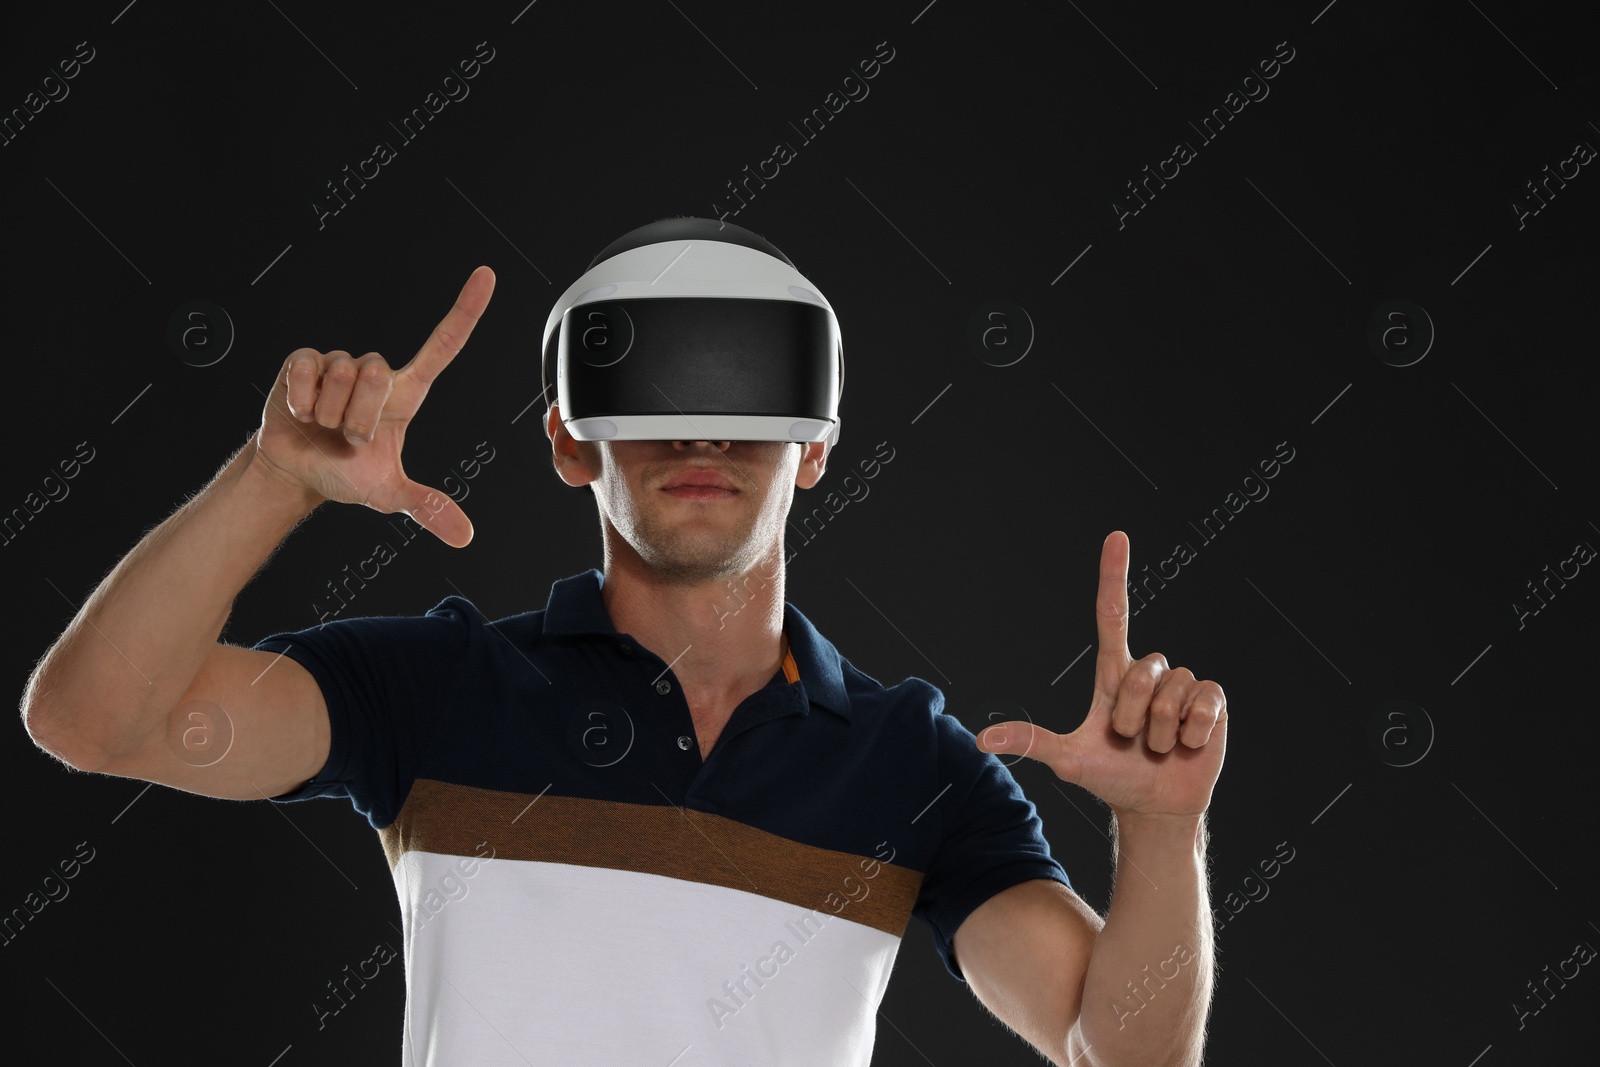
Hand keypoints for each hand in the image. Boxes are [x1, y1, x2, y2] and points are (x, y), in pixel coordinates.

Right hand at [251, 266, 494, 547]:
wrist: (298, 471)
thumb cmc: (347, 473)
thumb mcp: (389, 494)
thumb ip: (428, 508)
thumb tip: (463, 536)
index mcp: (406, 393)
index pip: (444, 344)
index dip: (466, 310)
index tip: (487, 276)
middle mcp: (376, 372)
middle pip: (377, 370)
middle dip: (359, 415)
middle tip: (350, 436)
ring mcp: (340, 363)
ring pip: (342, 373)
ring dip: (329, 412)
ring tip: (325, 426)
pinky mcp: (305, 361)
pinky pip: (306, 370)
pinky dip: (301, 400)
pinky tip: (301, 412)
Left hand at [977, 531, 1226, 817]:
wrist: (1154, 807)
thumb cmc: (1111, 777)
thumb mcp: (1068, 759)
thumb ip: (1031, 742)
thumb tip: (980, 739)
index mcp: (1113, 674)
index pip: (1112, 614)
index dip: (1115, 575)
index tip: (1116, 537)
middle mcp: (1147, 673)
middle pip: (1142, 670)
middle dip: (1133, 714)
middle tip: (1132, 741)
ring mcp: (1181, 686)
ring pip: (1172, 689)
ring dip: (1162, 729)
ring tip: (1158, 747)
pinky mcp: (1211, 701)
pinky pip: (1205, 701)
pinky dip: (1195, 729)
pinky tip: (1189, 744)